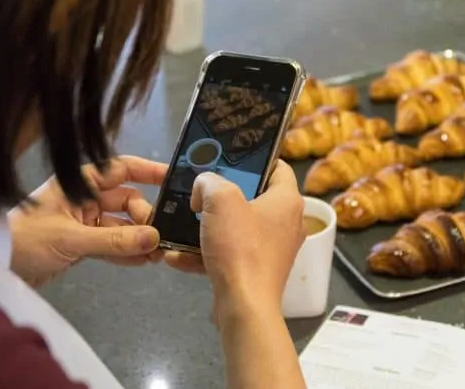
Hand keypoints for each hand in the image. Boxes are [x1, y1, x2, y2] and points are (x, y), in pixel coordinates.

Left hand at [8, 156, 167, 286]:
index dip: (148, 171)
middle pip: (127, 200)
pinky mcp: (82, 243)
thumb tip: (154, 238)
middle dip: (145, 217)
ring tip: (158, 253)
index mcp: (79, 183)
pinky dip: (126, 252)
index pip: (121, 169)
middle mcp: (85, 198)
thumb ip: (114, 239)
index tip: (174, 179)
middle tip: (157, 236)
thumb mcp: (71, 238)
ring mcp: (84, 221)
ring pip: (122, 225)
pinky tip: (143, 261)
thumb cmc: (25, 240)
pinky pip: (112, 243)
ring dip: (139, 238)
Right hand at [188, 160, 305, 321]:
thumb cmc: (240, 246)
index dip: (255, 158)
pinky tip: (177, 256)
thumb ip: (210, 182)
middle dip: (222, 195)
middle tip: (200, 191)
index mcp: (287, 200)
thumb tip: (205, 187)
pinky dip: (206, 254)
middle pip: (253, 197)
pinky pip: (230, 254)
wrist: (244, 306)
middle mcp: (286, 223)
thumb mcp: (220, 200)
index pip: (277, 166)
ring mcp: (273, 250)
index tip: (229, 158)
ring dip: (208, 227)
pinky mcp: (258, 271)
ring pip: (237, 228)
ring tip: (183, 223)